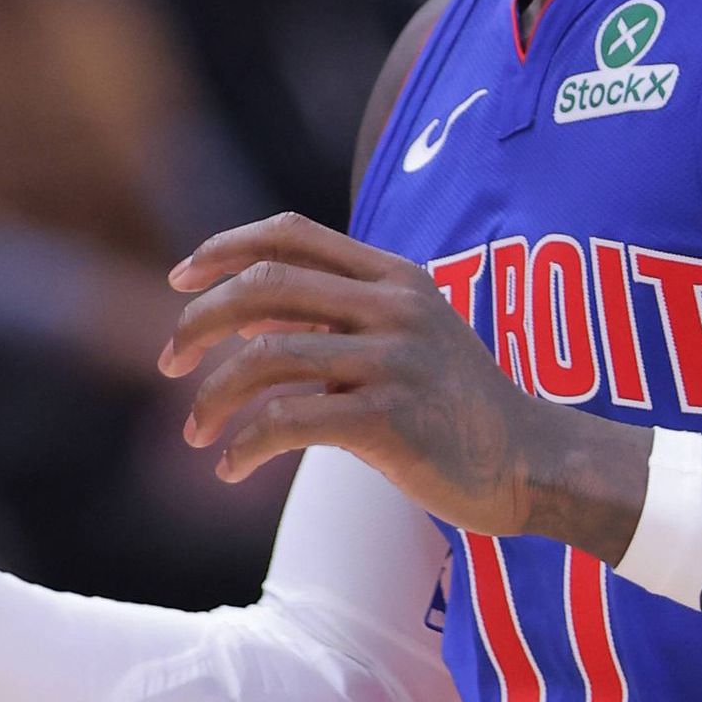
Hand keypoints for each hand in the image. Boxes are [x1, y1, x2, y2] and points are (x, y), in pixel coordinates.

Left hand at [160, 214, 651, 560]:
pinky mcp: (389, 420)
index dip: (224, 248)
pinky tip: (230, 468)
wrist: (531, 461)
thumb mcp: (409, 334)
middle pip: (264, 288)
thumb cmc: (457, 405)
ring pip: (265, 358)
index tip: (180, 278)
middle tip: (170, 363)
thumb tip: (238, 312)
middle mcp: (393, 306)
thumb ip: (337, 315)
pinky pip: (287, 421)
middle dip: (199, 323)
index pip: (289, 234)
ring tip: (194, 433)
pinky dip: (244, 446)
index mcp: (394, 276)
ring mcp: (393, 360)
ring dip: (213, 398)